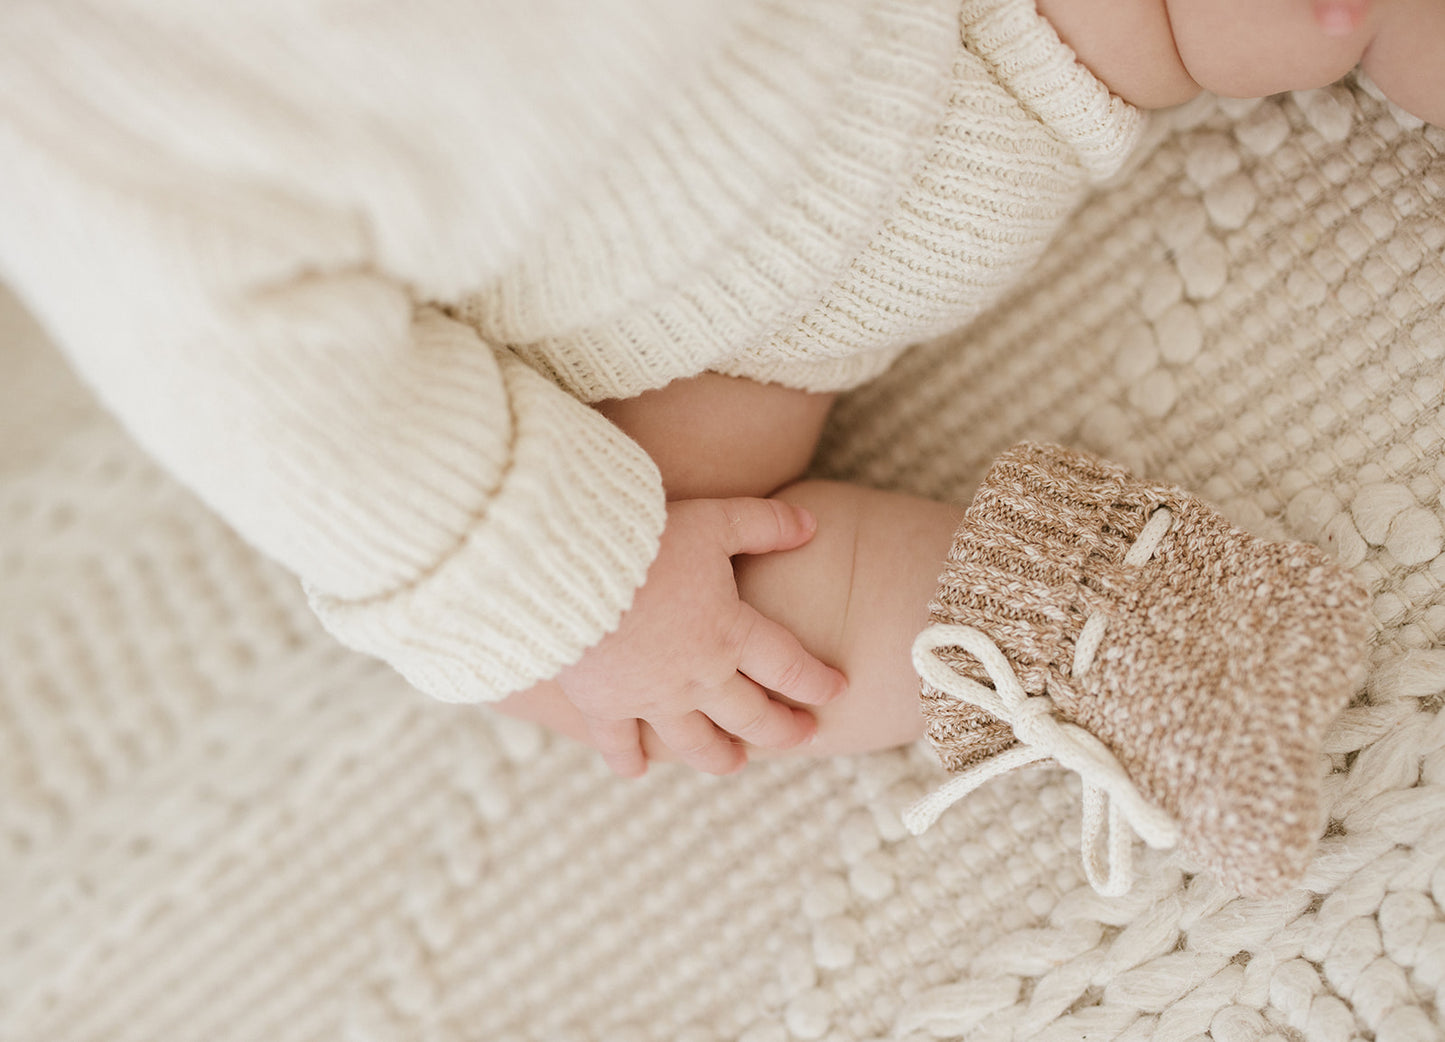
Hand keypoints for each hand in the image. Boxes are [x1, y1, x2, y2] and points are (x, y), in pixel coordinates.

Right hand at [555, 497, 847, 776]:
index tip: (838, 690)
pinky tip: (638, 771)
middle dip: (783, 729)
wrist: (569, 568)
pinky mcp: (604, 704)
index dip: (818, 682)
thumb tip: (811, 524)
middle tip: (804, 737)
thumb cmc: (645, 538)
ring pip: (697, 743)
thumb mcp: (713, 520)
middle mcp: (699, 676)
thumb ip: (764, 522)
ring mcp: (651, 697)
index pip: (790, 667)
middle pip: (752, 716)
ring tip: (735, 765)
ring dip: (720, 757)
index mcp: (731, 633)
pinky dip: (630, 761)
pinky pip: (621, 744)